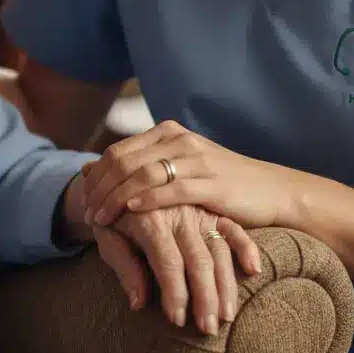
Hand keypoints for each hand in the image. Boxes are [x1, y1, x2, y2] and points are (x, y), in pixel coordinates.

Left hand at [81, 121, 295, 229]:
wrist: (270, 190)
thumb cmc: (221, 183)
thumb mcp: (181, 166)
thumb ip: (146, 164)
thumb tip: (98, 167)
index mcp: (168, 133)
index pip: (118, 151)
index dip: (96, 176)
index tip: (82, 199)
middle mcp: (179, 140)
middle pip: (124, 161)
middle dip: (100, 189)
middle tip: (86, 214)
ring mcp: (196, 160)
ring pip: (142, 175)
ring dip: (115, 198)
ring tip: (100, 219)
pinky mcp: (211, 183)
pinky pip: (170, 190)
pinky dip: (146, 200)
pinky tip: (130, 212)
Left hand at [93, 205, 261, 334]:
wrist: (122, 177)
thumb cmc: (112, 216)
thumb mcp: (108, 236)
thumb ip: (124, 266)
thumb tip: (139, 302)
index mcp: (150, 218)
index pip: (167, 261)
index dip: (174, 292)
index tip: (177, 319)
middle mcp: (178, 212)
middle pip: (197, 259)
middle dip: (205, 297)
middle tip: (208, 329)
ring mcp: (198, 210)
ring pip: (218, 249)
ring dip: (225, 283)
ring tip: (228, 316)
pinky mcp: (211, 210)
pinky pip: (232, 228)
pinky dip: (246, 247)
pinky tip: (253, 269)